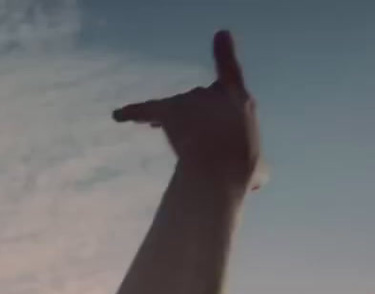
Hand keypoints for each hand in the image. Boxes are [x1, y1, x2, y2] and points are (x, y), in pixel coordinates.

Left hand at [113, 30, 259, 188]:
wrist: (219, 169)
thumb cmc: (241, 171)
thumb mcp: (257, 170)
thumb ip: (255, 166)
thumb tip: (256, 178)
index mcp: (239, 99)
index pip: (230, 72)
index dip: (224, 51)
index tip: (220, 35)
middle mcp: (212, 92)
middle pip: (198, 101)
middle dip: (194, 117)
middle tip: (190, 137)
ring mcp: (189, 99)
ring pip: (172, 108)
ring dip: (164, 117)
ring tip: (151, 126)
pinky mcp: (167, 110)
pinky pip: (144, 109)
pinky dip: (131, 112)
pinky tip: (118, 115)